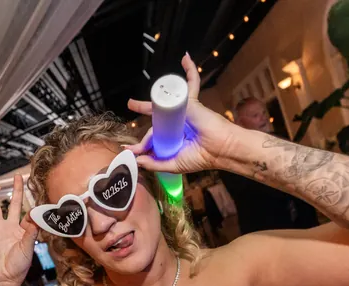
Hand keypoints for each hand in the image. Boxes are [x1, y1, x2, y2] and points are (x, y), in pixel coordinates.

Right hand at [0, 175, 37, 285]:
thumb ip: (31, 233)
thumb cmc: (18, 267)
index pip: (28, 214)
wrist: (4, 279)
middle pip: (13, 204)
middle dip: (16, 190)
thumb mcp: (27, 249)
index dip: (33, 210)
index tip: (37, 205)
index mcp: (22, 230)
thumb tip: (34, 217)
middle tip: (16, 177)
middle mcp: (10, 227)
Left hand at [125, 52, 238, 173]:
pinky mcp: (191, 102)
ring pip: (166, 101)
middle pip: (157, 117)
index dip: (142, 142)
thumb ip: (155, 163)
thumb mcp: (173, 164)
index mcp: (174, 138)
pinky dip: (190, 70)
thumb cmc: (201, 157)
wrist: (220, 149)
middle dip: (144, 115)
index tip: (127, 148)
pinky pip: (191, 84)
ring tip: (135, 99)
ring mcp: (184, 111)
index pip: (155, 135)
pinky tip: (186, 58)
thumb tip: (137, 159)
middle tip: (131, 105)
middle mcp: (178, 123)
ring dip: (157, 96)